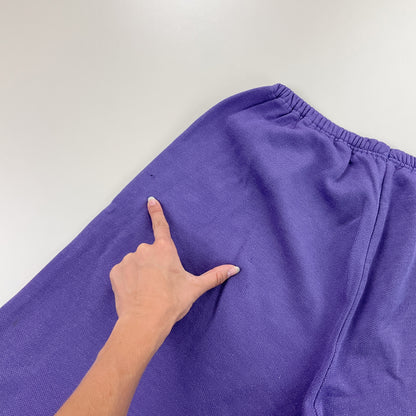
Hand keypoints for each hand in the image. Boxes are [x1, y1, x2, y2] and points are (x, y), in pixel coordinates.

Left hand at [109, 196, 240, 329]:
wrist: (144, 321)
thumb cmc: (171, 302)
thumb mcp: (194, 288)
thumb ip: (214, 276)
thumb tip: (235, 268)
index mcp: (164, 249)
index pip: (161, 225)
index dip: (156, 211)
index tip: (151, 199)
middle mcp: (144, 249)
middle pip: (150, 252)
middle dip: (154, 263)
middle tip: (159, 283)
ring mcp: (128, 260)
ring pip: (136, 261)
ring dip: (140, 271)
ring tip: (147, 290)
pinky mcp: (115, 272)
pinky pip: (123, 271)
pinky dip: (127, 278)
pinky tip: (134, 291)